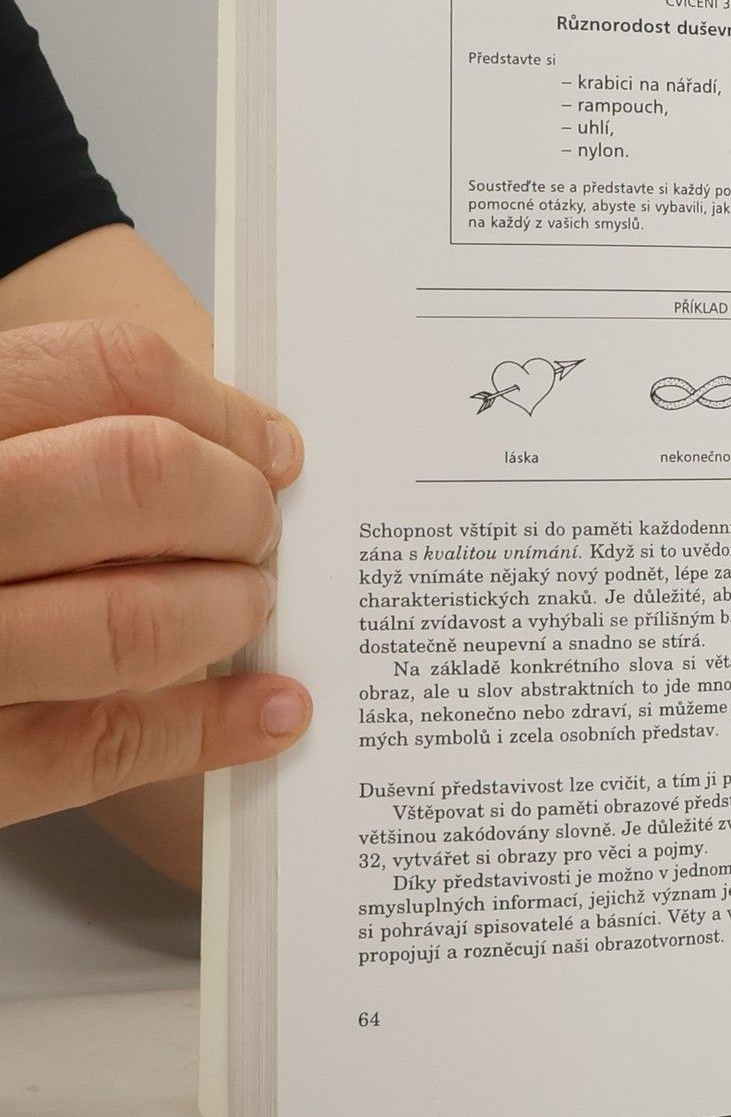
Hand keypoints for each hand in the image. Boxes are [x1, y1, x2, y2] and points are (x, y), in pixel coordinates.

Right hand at [0, 320, 309, 825]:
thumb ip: (71, 434)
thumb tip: (257, 455)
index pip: (103, 372)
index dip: (220, 412)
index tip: (272, 450)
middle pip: (135, 477)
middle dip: (235, 506)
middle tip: (258, 530)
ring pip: (129, 620)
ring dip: (228, 607)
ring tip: (249, 604)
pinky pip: (107, 745)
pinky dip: (214, 727)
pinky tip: (273, 709)